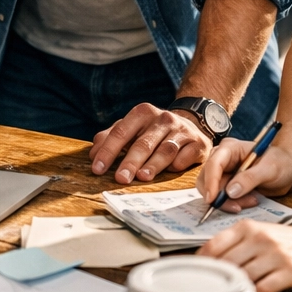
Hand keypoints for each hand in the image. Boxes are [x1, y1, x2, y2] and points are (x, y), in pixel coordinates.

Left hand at [89, 104, 210, 183]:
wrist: (191, 124)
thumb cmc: (154, 131)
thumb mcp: (132, 129)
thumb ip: (111, 138)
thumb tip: (93, 154)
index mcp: (142, 113)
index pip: (121, 132)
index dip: (108, 151)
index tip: (97, 168)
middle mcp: (163, 119)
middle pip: (143, 143)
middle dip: (130, 161)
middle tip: (120, 178)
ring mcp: (182, 131)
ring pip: (165, 149)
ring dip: (153, 164)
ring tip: (142, 177)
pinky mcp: (198, 143)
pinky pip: (186, 155)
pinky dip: (178, 163)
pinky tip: (171, 171)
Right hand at [196, 138, 291, 212]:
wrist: (287, 168)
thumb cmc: (281, 162)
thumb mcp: (270, 169)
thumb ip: (250, 178)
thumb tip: (230, 191)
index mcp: (230, 148)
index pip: (214, 163)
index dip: (210, 181)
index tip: (212, 199)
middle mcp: (222, 159)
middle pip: (207, 178)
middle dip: (220, 196)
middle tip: (239, 206)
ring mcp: (223, 172)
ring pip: (213, 190)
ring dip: (228, 201)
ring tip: (251, 201)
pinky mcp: (227, 184)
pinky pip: (221, 197)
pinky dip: (233, 203)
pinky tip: (250, 200)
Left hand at [200, 220, 291, 291]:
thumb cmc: (284, 240)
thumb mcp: (258, 232)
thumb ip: (234, 243)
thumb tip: (207, 261)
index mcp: (248, 228)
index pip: (215, 245)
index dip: (201, 262)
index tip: (194, 274)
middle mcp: (260, 239)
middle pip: (227, 263)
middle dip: (216, 279)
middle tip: (208, 290)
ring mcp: (275, 255)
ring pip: (244, 276)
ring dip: (235, 289)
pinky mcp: (290, 272)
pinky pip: (264, 289)